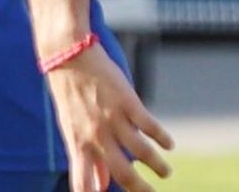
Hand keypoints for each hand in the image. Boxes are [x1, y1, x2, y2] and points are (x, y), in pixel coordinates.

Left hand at [46, 43, 173, 191]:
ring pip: (140, 151)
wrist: (69, 59)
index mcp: (78, 146)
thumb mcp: (72, 130)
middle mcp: (95, 137)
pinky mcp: (127, 102)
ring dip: (156, 165)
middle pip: (121, 172)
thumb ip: (86, 159)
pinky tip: (170, 145)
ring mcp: (112, 119)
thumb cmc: (70, 96)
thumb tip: (99, 186)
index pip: (84, 184)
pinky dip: (161, 137)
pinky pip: (148, 125)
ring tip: (166, 173)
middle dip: (139, 188)